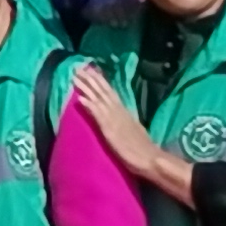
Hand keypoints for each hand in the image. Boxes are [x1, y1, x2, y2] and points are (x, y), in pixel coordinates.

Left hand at [68, 64, 174, 190]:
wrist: (150, 158)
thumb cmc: (142, 148)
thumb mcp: (133, 128)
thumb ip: (125, 120)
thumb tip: (120, 114)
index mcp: (124, 111)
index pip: (111, 93)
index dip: (101, 81)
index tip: (91, 71)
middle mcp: (119, 111)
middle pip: (103, 91)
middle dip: (91, 79)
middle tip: (78, 67)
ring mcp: (114, 119)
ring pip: (98, 98)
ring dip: (87, 87)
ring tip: (76, 76)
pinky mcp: (109, 130)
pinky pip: (98, 115)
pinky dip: (89, 105)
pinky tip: (79, 98)